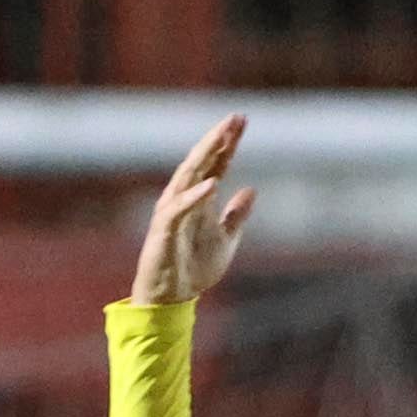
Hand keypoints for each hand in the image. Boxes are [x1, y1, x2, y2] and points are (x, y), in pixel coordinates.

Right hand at [131, 116, 256, 306]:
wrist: (173, 297)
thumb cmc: (195, 268)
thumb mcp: (226, 239)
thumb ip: (236, 215)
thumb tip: (251, 190)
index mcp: (200, 199)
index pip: (216, 163)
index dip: (228, 143)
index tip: (242, 121)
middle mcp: (184, 198)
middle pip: (202, 162)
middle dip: (218, 139)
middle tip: (235, 118)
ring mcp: (173, 211)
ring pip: (189, 176)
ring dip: (205, 156)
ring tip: (221, 138)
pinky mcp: (164, 229)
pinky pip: (180, 209)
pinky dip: (196, 196)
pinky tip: (213, 184)